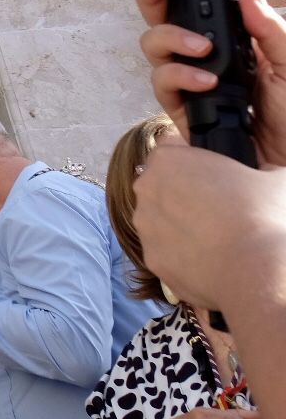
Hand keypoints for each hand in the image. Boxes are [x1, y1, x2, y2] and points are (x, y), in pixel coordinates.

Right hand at [134, 0, 285, 166]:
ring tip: (200, 48)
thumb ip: (270, 31)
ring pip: (154, 48)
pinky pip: (162, 84)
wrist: (285, 161)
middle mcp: (202, 57)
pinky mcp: (181, 108)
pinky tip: (204, 81)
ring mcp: (188, 81)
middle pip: (161, 20)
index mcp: (229, 40)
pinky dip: (179, 76)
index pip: (193, 7)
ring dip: (171, 39)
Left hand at [134, 145, 285, 311]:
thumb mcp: (274, 179)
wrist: (256, 273)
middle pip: (161, 184)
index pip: (170, 146)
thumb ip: (261, 168)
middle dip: (184, 192)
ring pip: (159, 219)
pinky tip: (208, 259)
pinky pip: (165, 251)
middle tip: (218, 207)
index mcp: (169, 160)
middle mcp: (147, 189)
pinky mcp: (152, 258)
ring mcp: (145, 226)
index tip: (209, 171)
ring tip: (216, 237)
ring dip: (180, 224)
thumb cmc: (263, 218)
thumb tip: (266, 172)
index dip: (191, 157)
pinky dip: (182, 254)